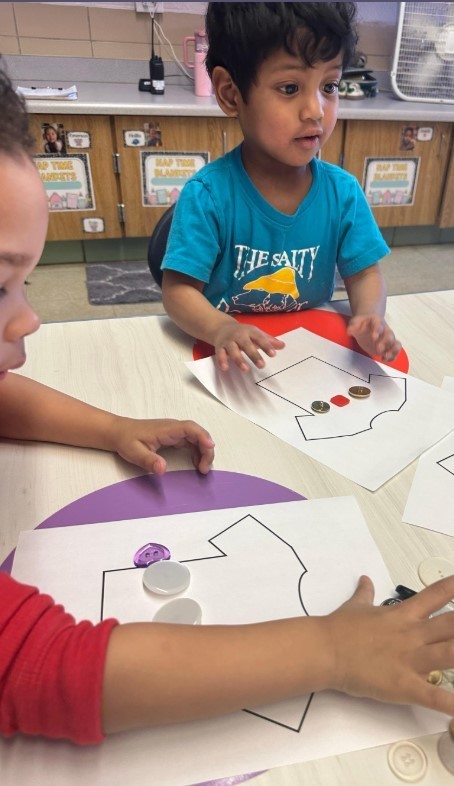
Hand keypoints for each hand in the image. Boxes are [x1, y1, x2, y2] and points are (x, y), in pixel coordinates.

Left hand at [109, 417, 214, 474]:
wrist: (118, 432)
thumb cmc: (126, 440)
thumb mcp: (134, 452)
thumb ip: (148, 461)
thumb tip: (162, 469)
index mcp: (166, 429)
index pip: (189, 428)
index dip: (202, 436)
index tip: (210, 447)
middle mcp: (173, 428)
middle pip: (197, 433)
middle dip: (206, 449)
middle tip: (205, 468)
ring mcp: (174, 432)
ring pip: (196, 438)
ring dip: (203, 451)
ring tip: (202, 468)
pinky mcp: (173, 437)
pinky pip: (191, 442)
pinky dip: (197, 452)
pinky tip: (196, 463)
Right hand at [213, 323, 284, 371]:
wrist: (222, 327)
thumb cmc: (243, 333)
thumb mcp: (256, 334)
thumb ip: (269, 341)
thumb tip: (283, 346)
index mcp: (250, 332)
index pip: (260, 338)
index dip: (266, 346)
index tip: (273, 354)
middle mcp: (239, 336)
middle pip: (246, 345)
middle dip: (254, 355)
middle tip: (262, 365)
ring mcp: (229, 341)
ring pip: (233, 350)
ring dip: (239, 359)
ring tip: (245, 369)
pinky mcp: (220, 347)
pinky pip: (220, 354)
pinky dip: (222, 361)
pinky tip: (225, 368)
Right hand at [324, 575, 453, 712]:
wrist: (325, 649)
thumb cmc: (340, 628)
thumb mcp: (355, 606)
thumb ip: (365, 593)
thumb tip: (366, 579)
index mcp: (402, 614)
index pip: (436, 595)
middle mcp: (412, 634)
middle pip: (452, 625)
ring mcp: (410, 659)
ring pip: (450, 654)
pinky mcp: (404, 684)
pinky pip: (433, 696)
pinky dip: (450, 703)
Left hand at [347, 315, 400, 361]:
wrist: (367, 323)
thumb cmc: (362, 323)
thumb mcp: (356, 322)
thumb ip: (353, 326)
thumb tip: (349, 331)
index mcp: (377, 321)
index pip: (379, 324)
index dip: (377, 330)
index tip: (374, 337)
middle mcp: (385, 329)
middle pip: (390, 335)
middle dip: (385, 342)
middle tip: (378, 349)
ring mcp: (387, 338)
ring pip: (396, 343)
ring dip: (393, 350)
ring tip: (386, 356)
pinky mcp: (387, 347)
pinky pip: (395, 351)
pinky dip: (392, 356)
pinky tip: (384, 359)